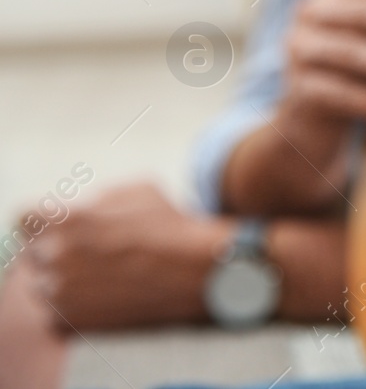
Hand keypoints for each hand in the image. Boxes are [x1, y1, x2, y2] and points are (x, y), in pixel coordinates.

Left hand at [23, 184, 226, 329]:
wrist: (196, 272)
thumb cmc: (170, 226)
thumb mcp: (136, 190)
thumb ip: (96, 198)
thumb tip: (78, 207)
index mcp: (65, 217)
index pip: (24, 217)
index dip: (45, 221)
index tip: (62, 227)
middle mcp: (54, 253)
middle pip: (34, 252)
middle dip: (58, 250)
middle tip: (94, 253)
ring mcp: (59, 289)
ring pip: (42, 283)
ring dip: (64, 279)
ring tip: (103, 275)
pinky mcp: (69, 320)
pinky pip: (55, 311)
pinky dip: (75, 305)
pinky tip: (106, 294)